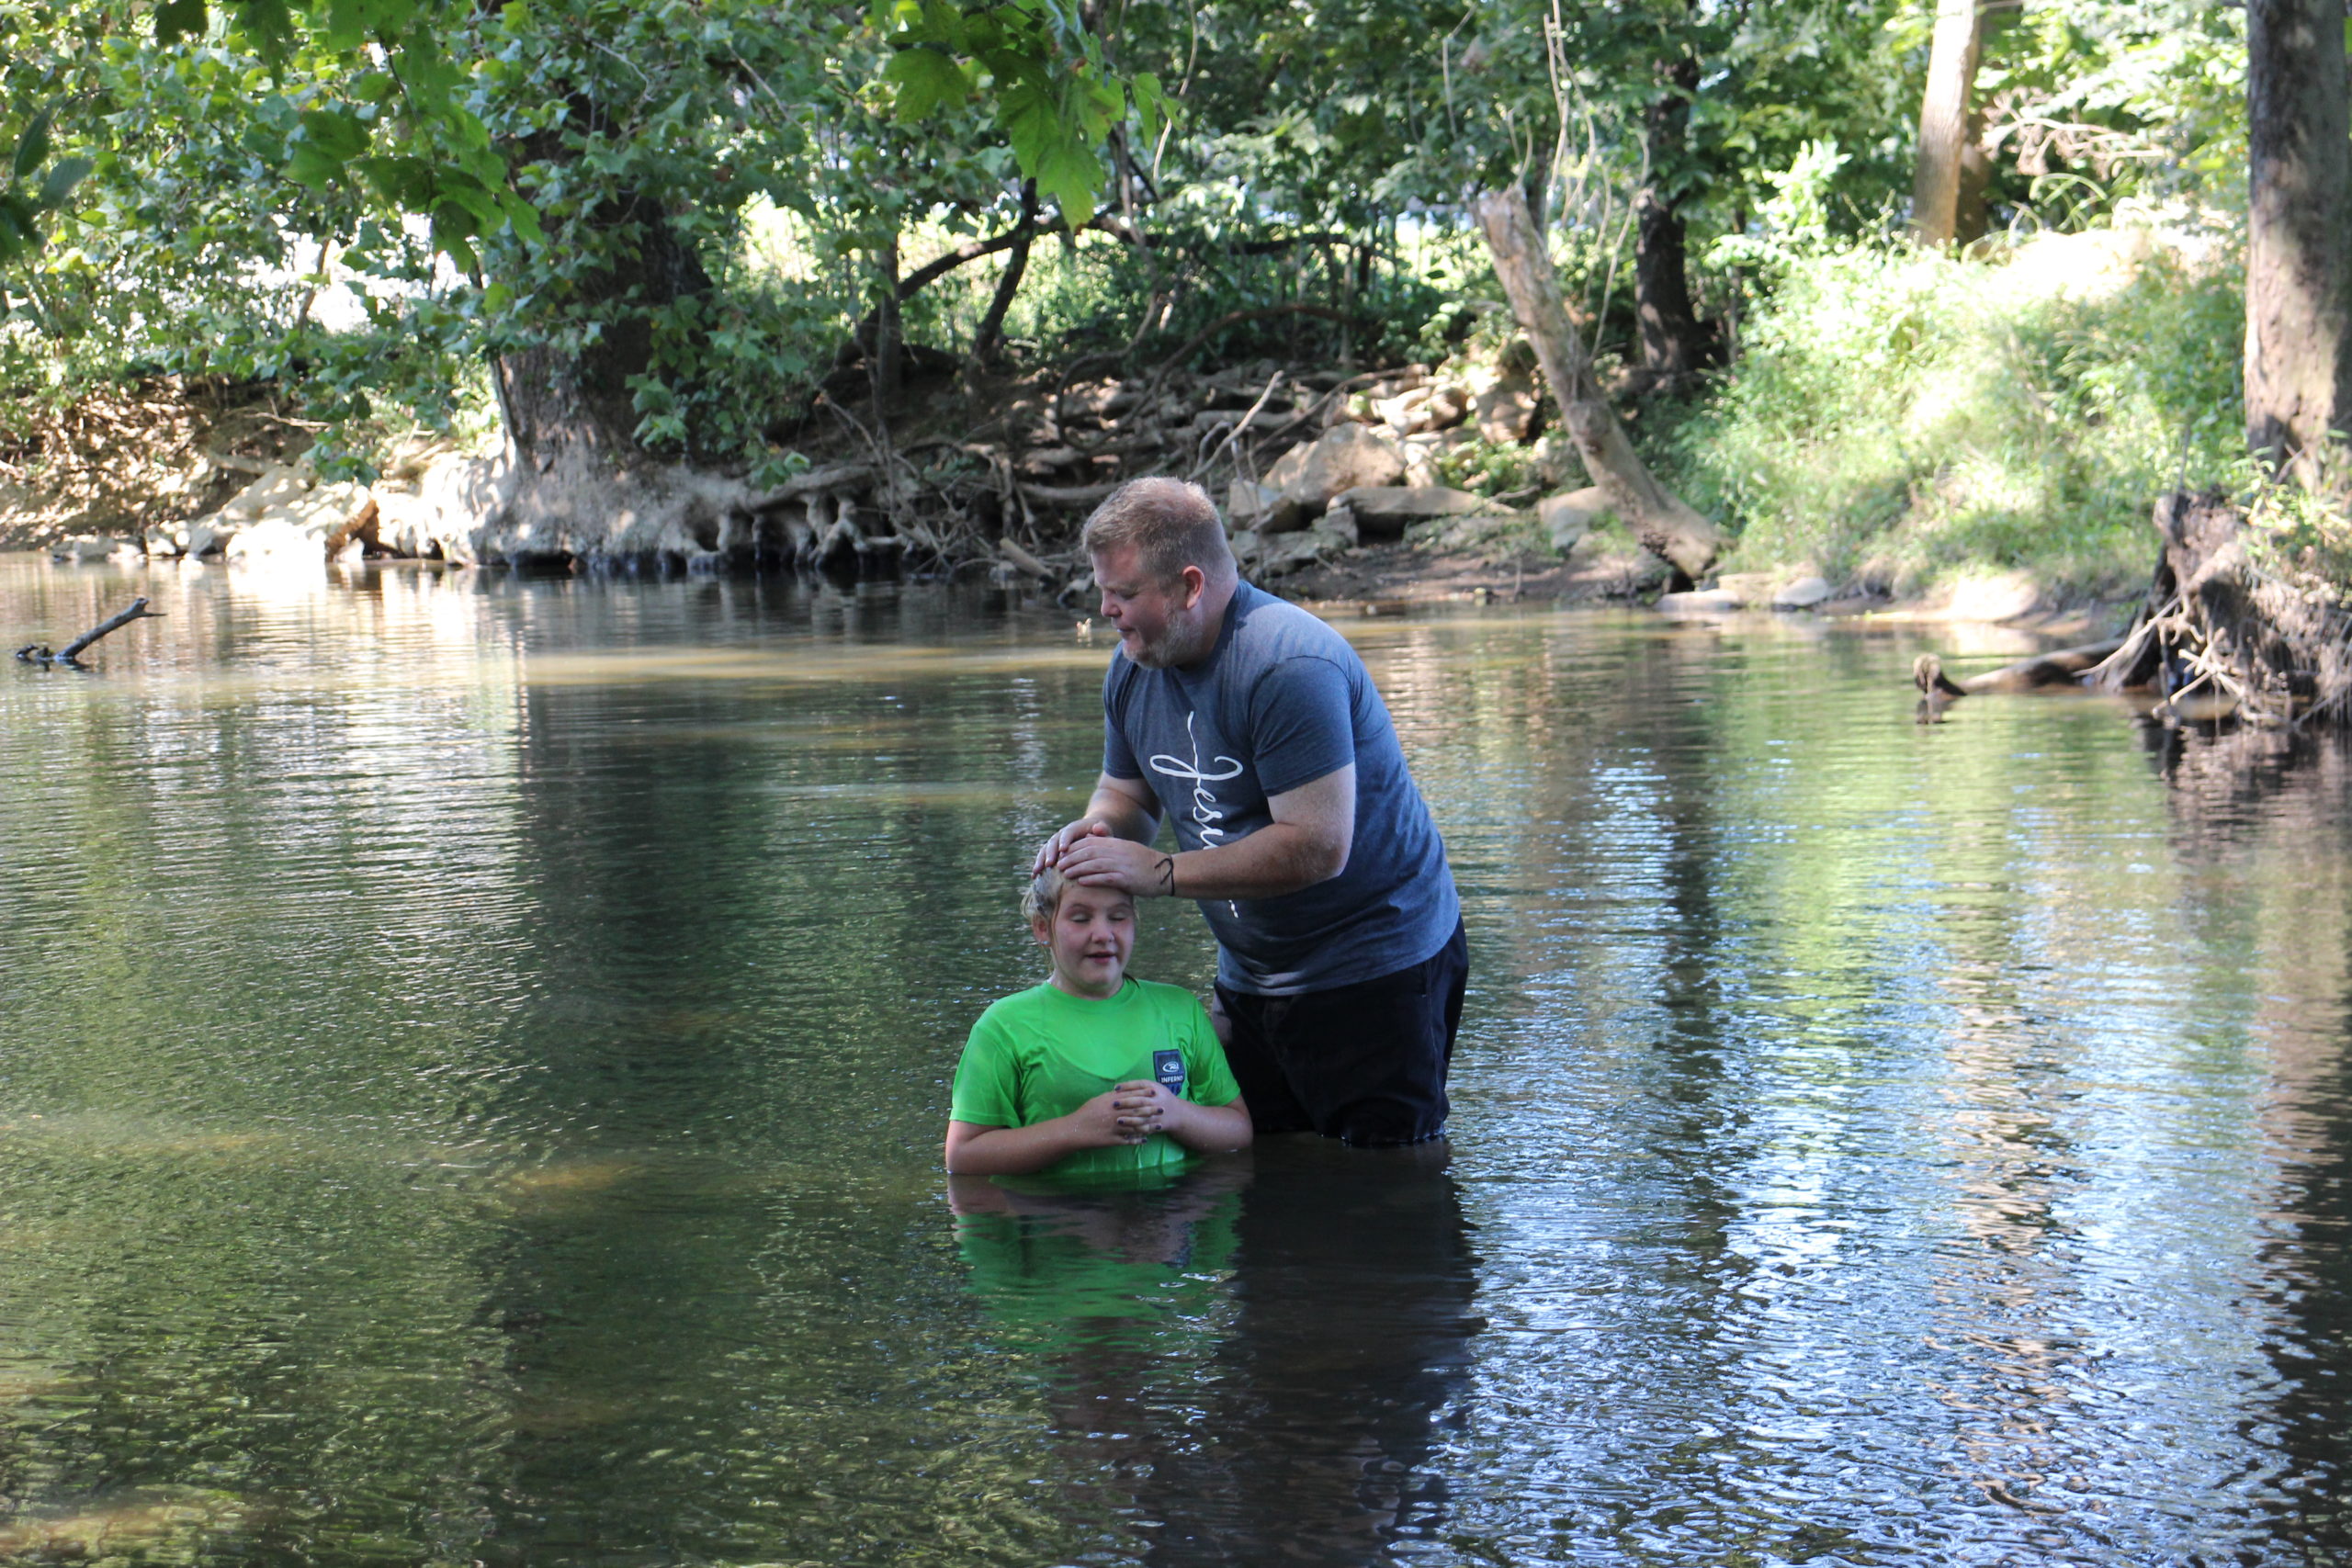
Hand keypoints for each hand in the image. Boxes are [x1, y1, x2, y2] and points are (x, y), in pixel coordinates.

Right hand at [1034, 817, 1113, 876]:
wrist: (1093, 833)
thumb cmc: (1101, 835)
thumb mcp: (1104, 831)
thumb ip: (1102, 830)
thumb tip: (1098, 828)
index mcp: (1074, 828)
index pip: (1068, 832)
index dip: (1065, 840)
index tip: (1063, 850)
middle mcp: (1062, 834)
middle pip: (1053, 842)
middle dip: (1050, 853)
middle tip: (1049, 864)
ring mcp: (1055, 843)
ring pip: (1045, 850)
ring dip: (1040, 860)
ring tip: (1037, 872)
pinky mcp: (1052, 851)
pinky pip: (1043, 857)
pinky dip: (1038, 865)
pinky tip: (1034, 876)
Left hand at [1055, 832, 1175, 896]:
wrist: (1165, 871)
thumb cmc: (1144, 862)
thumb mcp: (1126, 849)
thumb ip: (1109, 844)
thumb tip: (1091, 838)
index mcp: (1116, 844)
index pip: (1090, 842)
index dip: (1074, 847)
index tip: (1063, 853)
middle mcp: (1117, 852)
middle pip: (1088, 852)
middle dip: (1071, 858)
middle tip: (1058, 864)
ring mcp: (1121, 865)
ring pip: (1094, 865)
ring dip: (1077, 868)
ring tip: (1065, 873)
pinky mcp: (1126, 879)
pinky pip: (1105, 878)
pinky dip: (1092, 879)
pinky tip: (1081, 882)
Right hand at [1069, 1087, 1149, 1146]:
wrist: (1075, 1130)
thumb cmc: (1085, 1113)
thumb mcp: (1098, 1100)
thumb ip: (1111, 1097)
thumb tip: (1122, 1091)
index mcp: (1111, 1103)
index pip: (1131, 1097)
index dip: (1144, 1094)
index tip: (1154, 1092)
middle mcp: (1115, 1114)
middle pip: (1137, 1111)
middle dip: (1151, 1109)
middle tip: (1162, 1108)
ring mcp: (1115, 1128)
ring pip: (1136, 1126)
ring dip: (1148, 1126)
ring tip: (1157, 1126)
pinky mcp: (1113, 1140)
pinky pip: (1128, 1140)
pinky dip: (1137, 1140)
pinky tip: (1145, 1140)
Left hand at [1112, 1080, 1181, 1139]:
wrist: (1177, 1113)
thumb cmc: (1160, 1097)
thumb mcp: (1154, 1087)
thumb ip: (1138, 1086)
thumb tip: (1117, 1088)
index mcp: (1156, 1089)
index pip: (1140, 1085)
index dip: (1128, 1086)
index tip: (1115, 1088)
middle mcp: (1157, 1101)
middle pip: (1141, 1101)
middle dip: (1127, 1102)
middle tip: (1114, 1104)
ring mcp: (1157, 1115)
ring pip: (1143, 1117)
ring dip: (1130, 1119)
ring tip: (1118, 1120)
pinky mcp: (1156, 1126)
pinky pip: (1145, 1129)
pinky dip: (1136, 1131)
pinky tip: (1125, 1133)